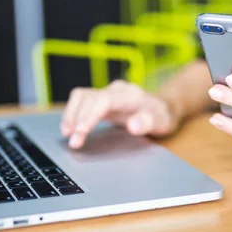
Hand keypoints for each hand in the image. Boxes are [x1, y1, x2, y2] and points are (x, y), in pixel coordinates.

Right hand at [61, 80, 179, 148]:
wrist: (163, 107)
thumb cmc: (162, 116)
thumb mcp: (163, 122)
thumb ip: (149, 123)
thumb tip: (133, 125)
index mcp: (131, 95)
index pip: (104, 100)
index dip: (90, 115)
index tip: (81, 132)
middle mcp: (116, 90)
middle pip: (89, 97)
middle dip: (77, 119)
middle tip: (73, 142)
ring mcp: (107, 93)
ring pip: (81, 96)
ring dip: (71, 114)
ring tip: (67, 134)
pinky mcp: (100, 99)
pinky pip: (81, 101)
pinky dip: (72, 113)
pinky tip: (70, 128)